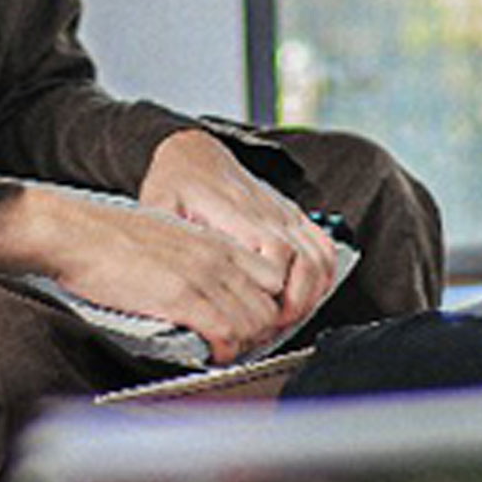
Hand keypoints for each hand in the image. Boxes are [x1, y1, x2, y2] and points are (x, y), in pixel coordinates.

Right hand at [0, 184, 288, 361]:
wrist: (75, 233)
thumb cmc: (108, 238)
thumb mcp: (166, 238)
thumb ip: (194, 259)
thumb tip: (205, 291)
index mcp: (213, 240)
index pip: (271, 276)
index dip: (264, 305)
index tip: (247, 321)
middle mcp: (216, 255)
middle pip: (269, 305)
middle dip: (258, 331)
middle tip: (236, 343)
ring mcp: (202, 275)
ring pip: (255, 322)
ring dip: (242, 344)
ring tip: (220, 350)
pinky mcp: (181, 297)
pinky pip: (227, 334)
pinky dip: (224, 351)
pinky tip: (208, 352)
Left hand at [141, 130, 340, 330]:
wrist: (193, 154)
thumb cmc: (175, 184)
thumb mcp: (159, 205)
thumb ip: (166, 237)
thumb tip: (169, 277)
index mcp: (236, 210)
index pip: (275, 252)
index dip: (274, 289)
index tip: (261, 313)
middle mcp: (267, 211)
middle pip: (305, 261)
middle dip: (297, 301)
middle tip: (274, 327)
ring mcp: (284, 212)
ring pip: (320, 256)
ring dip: (312, 293)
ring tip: (288, 317)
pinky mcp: (292, 215)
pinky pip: (323, 246)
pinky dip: (323, 276)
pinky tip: (305, 296)